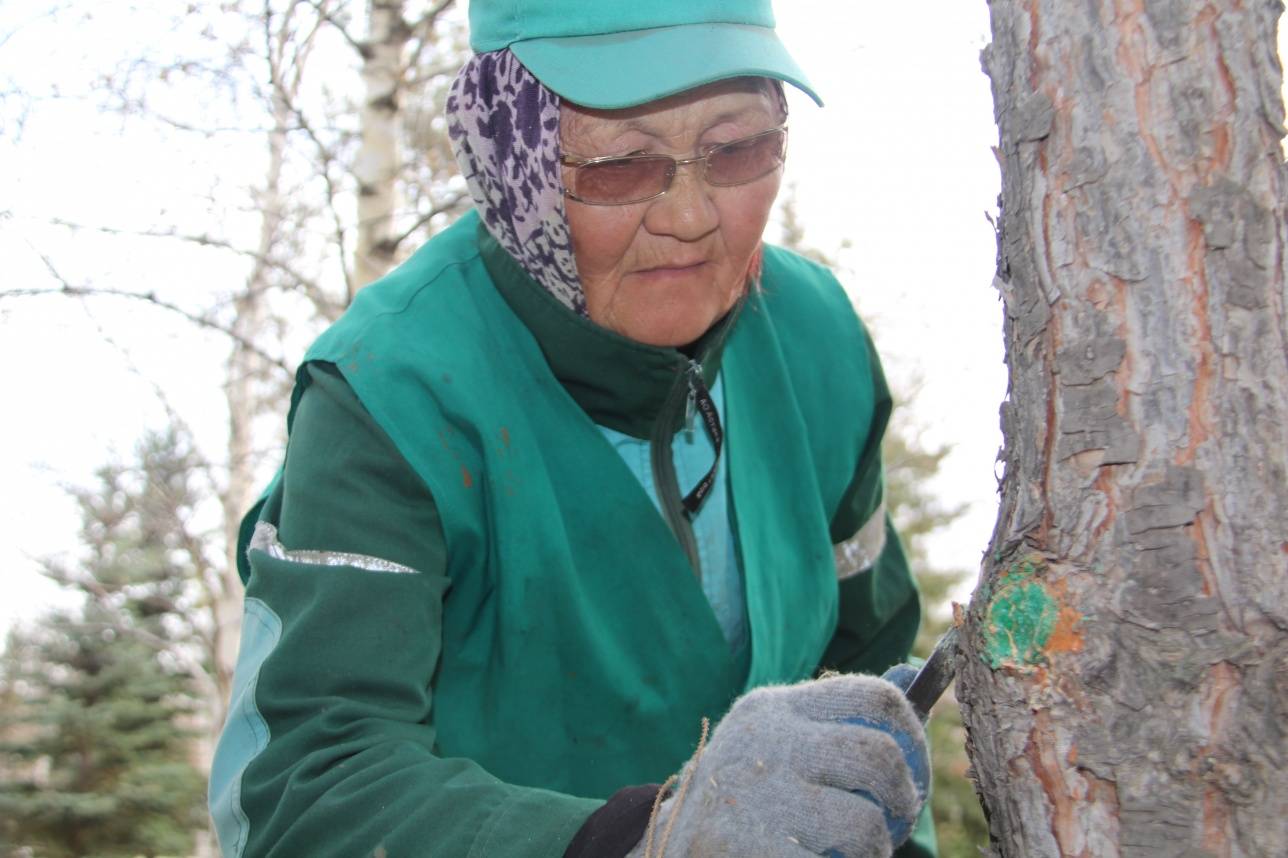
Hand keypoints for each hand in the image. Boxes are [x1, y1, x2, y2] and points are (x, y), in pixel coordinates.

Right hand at [628, 673, 928, 857]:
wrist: (664, 847)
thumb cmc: (742, 797)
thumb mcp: (779, 742)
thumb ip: (839, 716)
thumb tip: (911, 677)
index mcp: (775, 709)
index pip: (875, 698)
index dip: (914, 735)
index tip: (912, 769)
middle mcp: (766, 741)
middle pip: (881, 756)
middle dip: (906, 798)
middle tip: (896, 822)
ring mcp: (757, 796)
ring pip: (867, 822)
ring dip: (876, 849)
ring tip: (856, 853)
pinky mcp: (752, 846)